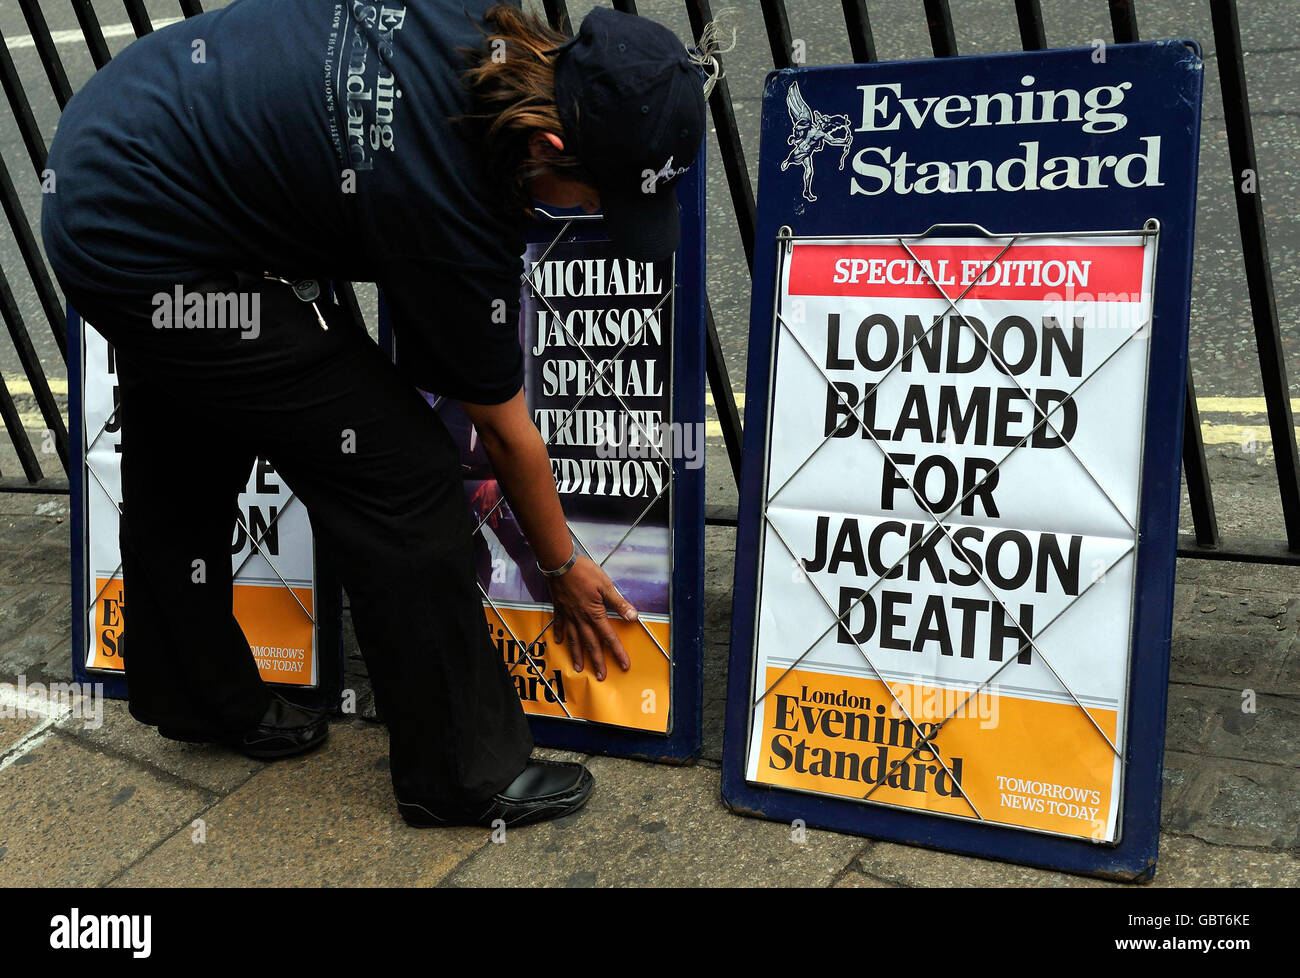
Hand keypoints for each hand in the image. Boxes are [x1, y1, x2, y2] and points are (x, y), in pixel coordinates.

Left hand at [469, 480, 502, 530]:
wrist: (491, 483)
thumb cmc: (483, 488)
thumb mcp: (476, 493)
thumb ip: (473, 498)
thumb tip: (470, 502)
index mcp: (483, 503)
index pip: (482, 513)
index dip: (482, 518)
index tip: (482, 523)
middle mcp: (488, 505)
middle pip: (490, 515)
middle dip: (492, 522)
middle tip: (494, 527)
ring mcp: (493, 504)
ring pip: (494, 513)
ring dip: (496, 519)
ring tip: (496, 525)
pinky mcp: (496, 501)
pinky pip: (498, 508)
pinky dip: (500, 512)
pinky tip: (500, 517)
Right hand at [549, 555, 636, 680]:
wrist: (560, 564)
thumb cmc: (585, 572)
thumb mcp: (606, 586)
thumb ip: (619, 603)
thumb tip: (633, 617)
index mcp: (595, 614)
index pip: (609, 637)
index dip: (618, 652)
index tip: (624, 665)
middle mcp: (581, 619)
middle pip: (591, 644)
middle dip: (597, 661)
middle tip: (601, 676)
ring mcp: (568, 615)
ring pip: (573, 640)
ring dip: (577, 655)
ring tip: (578, 668)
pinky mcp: (559, 609)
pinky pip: (559, 625)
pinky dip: (560, 634)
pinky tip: (559, 642)